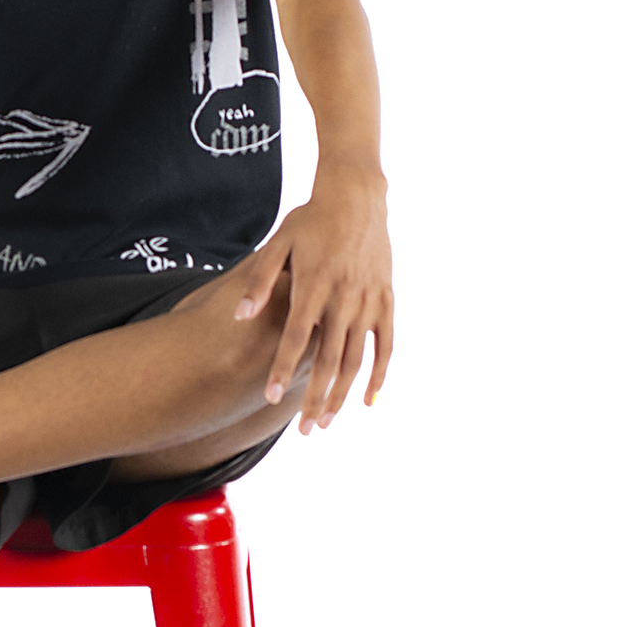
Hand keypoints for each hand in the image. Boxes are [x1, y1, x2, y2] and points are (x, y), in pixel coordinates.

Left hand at [231, 165, 392, 432]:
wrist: (358, 196)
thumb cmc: (312, 220)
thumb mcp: (279, 242)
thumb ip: (259, 281)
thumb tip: (240, 315)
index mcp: (314, 284)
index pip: (296, 337)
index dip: (283, 368)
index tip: (270, 397)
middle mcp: (344, 297)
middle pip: (328, 359)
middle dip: (315, 398)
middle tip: (303, 431)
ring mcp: (369, 300)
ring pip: (357, 359)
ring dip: (342, 395)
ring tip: (327, 423)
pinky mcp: (386, 299)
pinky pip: (386, 344)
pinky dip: (379, 374)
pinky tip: (368, 400)